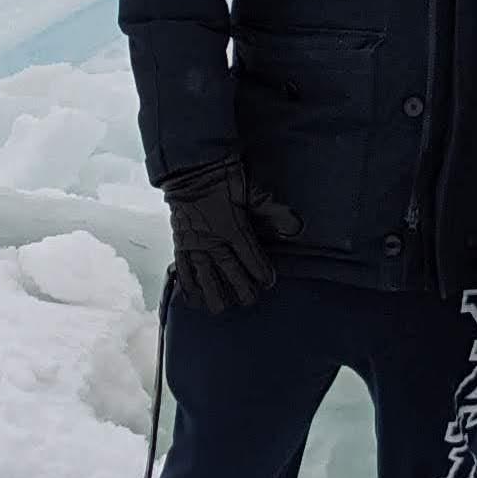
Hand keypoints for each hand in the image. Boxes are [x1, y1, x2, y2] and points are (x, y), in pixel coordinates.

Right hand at [159, 159, 294, 311]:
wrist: (190, 169)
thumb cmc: (223, 179)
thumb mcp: (252, 191)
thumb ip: (273, 211)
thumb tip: (296, 227)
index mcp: (233, 227)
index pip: (250, 257)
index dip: (260, 272)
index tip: (268, 282)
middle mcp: (212, 240)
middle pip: (229, 272)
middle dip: (241, 289)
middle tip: (250, 301)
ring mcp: (194, 243)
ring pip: (204, 276)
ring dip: (213, 293)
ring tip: (220, 307)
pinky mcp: (180, 243)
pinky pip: (182, 268)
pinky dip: (187, 284)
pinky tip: (192, 298)